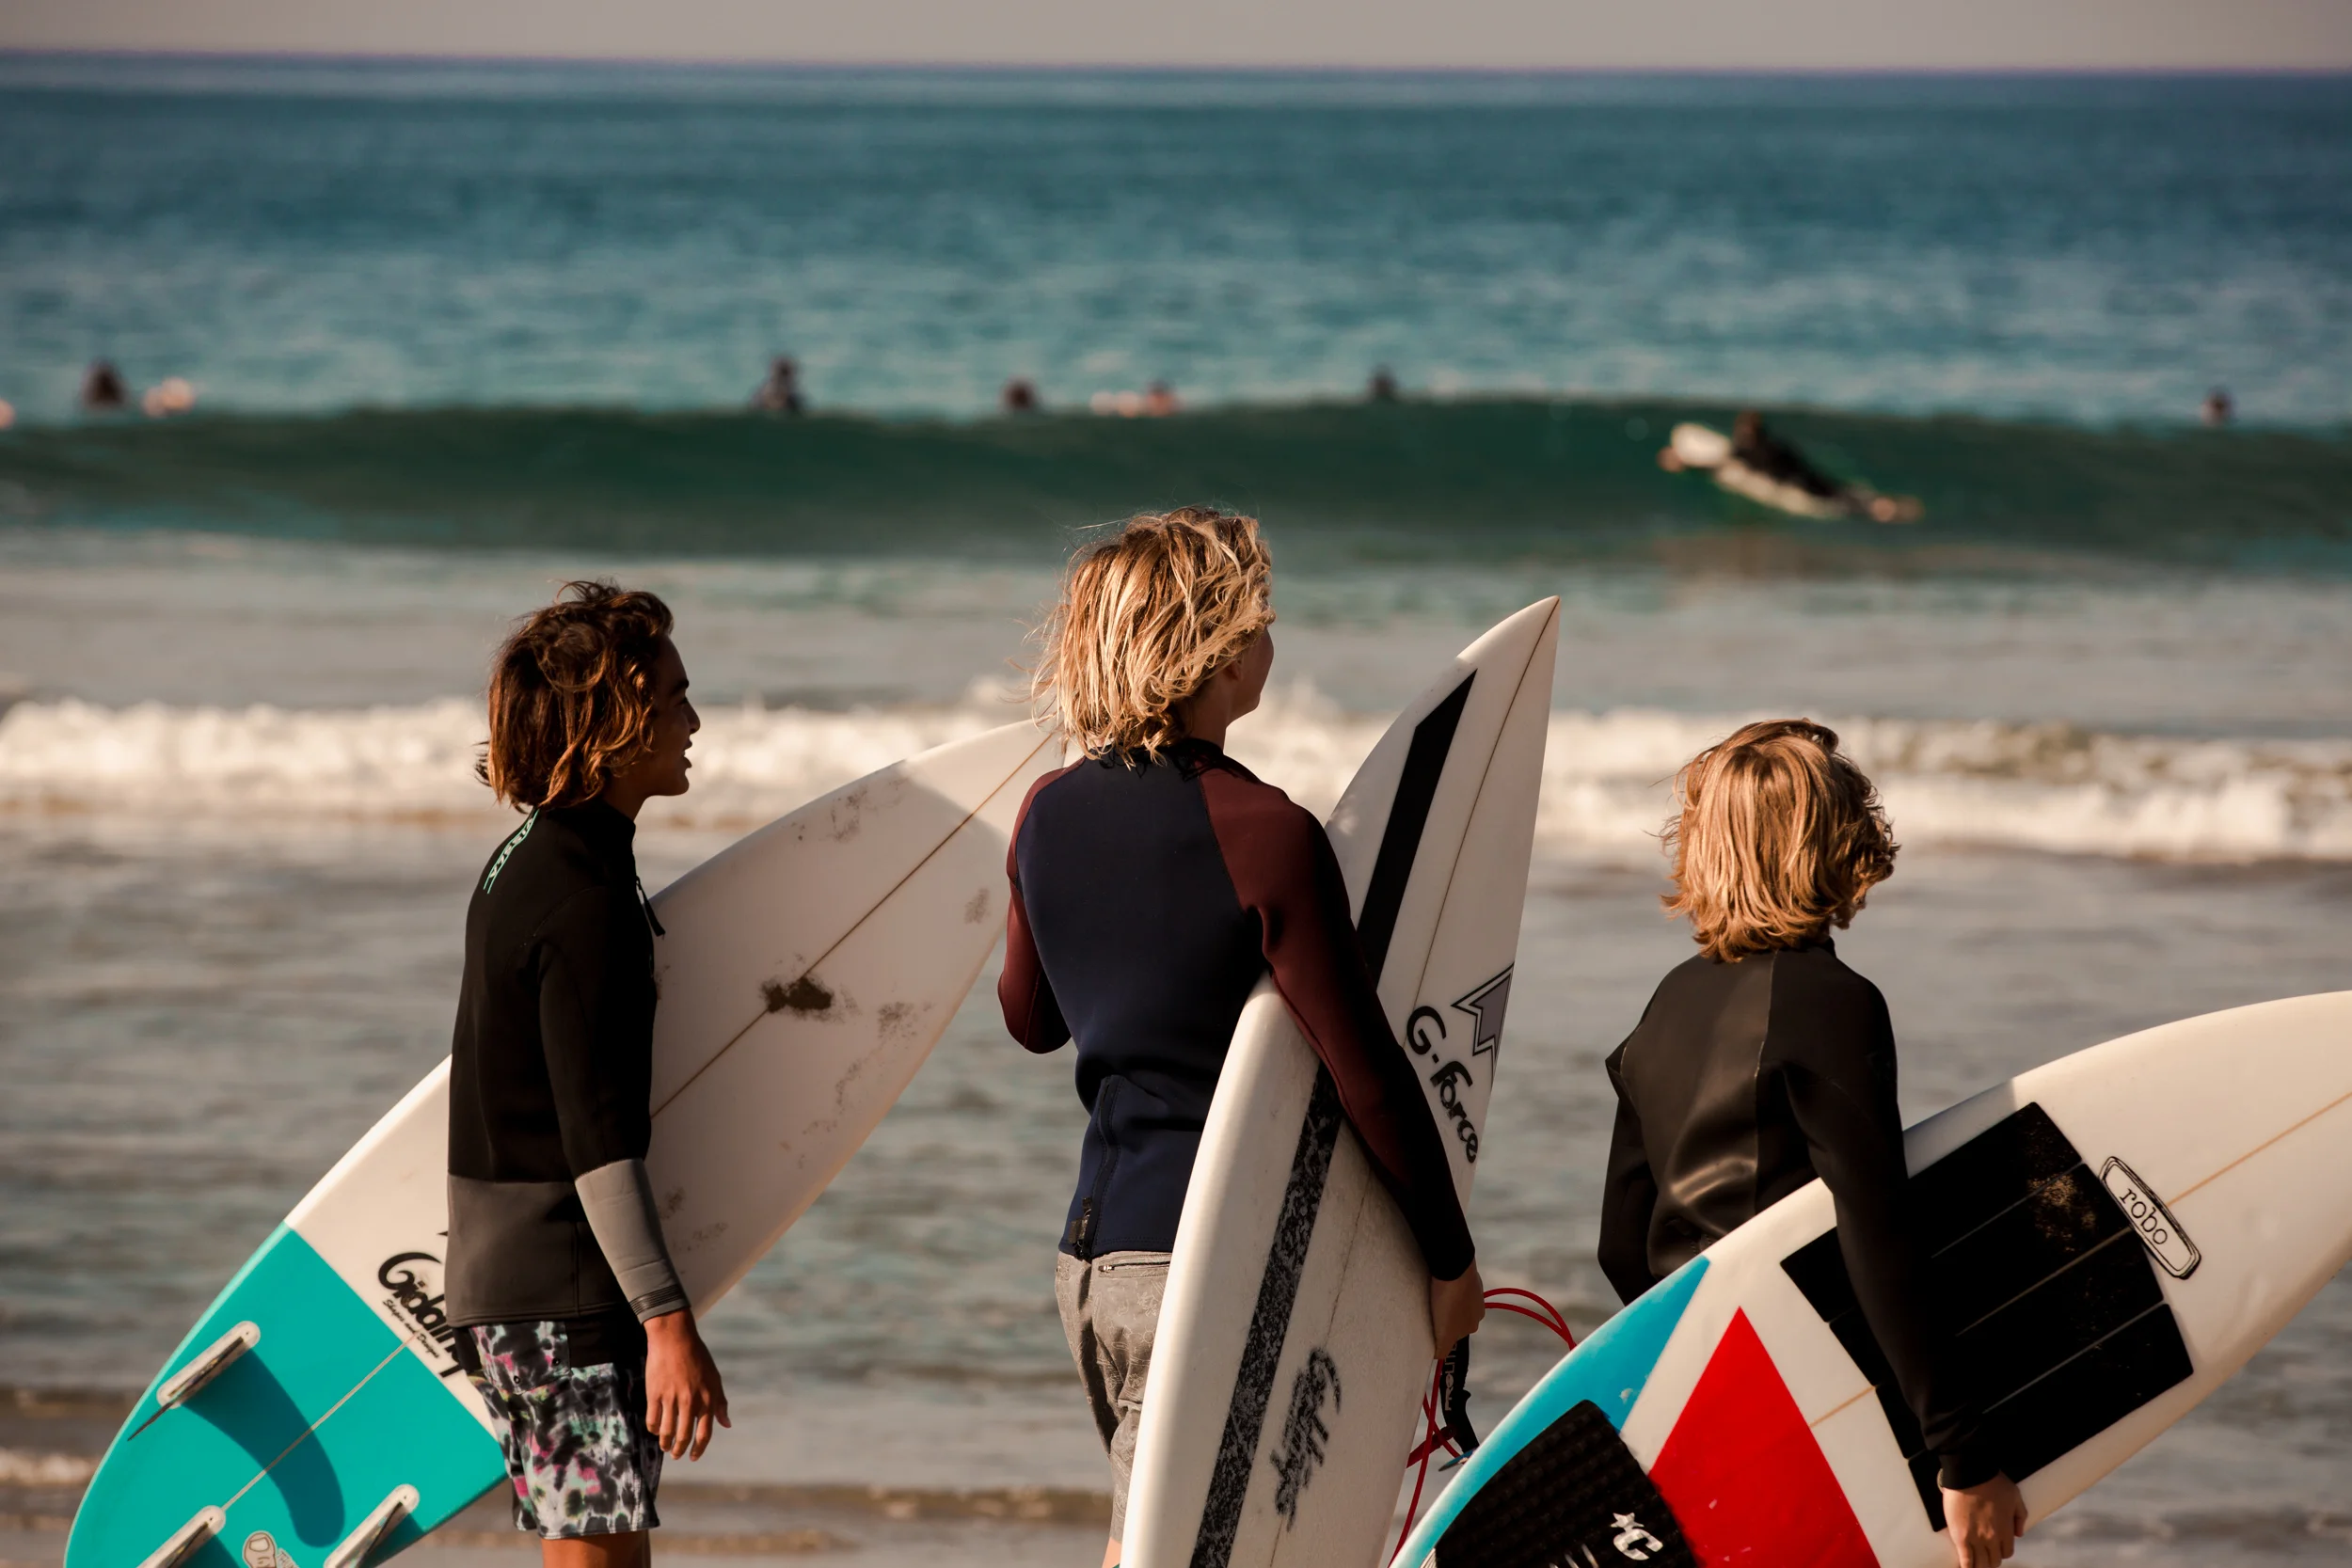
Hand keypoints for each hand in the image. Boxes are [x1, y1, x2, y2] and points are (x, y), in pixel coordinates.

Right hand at [643, 1308, 730, 1460]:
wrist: (674, 1338)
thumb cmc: (697, 1357)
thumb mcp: (714, 1378)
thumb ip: (720, 1403)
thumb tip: (726, 1424)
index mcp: (707, 1399)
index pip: (704, 1433)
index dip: (699, 1449)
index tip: (694, 1457)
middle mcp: (690, 1402)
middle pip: (684, 1436)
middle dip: (680, 1450)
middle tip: (676, 1455)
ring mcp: (671, 1398)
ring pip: (667, 1431)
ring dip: (665, 1443)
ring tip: (665, 1446)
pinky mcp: (654, 1394)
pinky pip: (653, 1420)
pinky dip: (654, 1429)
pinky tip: (655, 1431)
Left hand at [1429, 1261, 1485, 1355]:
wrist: (1454, 1266)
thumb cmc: (1448, 1301)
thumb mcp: (1445, 1331)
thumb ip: (1443, 1347)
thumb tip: (1438, 1356)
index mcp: (1474, 1324)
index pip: (1454, 1336)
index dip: (1441, 1333)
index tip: (1430, 1325)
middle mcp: (1479, 1311)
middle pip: (1457, 1320)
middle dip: (1445, 1318)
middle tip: (1429, 1312)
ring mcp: (1476, 1292)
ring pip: (1458, 1304)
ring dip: (1448, 1303)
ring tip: (1433, 1297)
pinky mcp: (1470, 1276)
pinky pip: (1457, 1288)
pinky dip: (1450, 1289)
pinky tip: (1440, 1284)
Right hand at [1942, 1473, 2026, 1567]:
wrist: (1970, 1474)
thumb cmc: (1993, 1482)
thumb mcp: (2015, 1497)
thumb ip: (2020, 1517)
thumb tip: (2019, 1533)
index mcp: (2006, 1530)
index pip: (2007, 1552)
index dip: (2002, 1551)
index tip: (1997, 1548)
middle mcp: (1993, 1539)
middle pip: (1994, 1560)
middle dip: (1991, 1560)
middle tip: (1986, 1557)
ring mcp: (1976, 1539)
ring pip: (1980, 1563)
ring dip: (1980, 1565)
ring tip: (1976, 1564)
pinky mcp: (1960, 1537)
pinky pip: (1965, 1558)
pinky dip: (1966, 1565)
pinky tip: (1965, 1566)